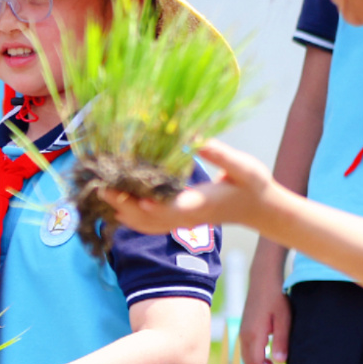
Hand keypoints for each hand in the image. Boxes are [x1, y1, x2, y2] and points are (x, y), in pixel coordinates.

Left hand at [99, 139, 275, 235]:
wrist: (260, 208)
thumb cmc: (253, 185)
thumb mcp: (243, 166)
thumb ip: (220, 154)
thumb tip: (195, 140)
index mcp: (201, 204)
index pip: (172, 209)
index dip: (152, 206)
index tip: (135, 198)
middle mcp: (187, 216)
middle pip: (150, 217)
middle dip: (125, 204)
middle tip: (103, 189)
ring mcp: (182, 221)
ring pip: (147, 224)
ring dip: (124, 211)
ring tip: (103, 194)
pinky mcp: (180, 219)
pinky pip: (151, 224)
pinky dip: (133, 217)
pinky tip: (118, 207)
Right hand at [238, 249, 290, 363]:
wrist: (263, 279)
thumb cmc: (276, 297)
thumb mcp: (283, 319)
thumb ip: (281, 340)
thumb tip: (281, 362)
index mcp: (253, 336)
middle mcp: (245, 336)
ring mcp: (243, 332)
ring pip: (249, 358)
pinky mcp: (246, 329)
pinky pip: (249, 351)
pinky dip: (258, 359)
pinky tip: (271, 359)